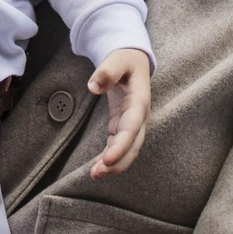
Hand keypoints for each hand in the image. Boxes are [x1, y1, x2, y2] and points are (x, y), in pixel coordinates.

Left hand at [88, 47, 150, 179]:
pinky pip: (118, 145)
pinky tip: (98, 166)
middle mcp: (139, 116)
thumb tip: (93, 86)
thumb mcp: (118, 59)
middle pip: (132, 146)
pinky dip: (110, 156)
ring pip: (126, 149)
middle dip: (117, 162)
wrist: (133, 59)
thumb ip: (106, 71)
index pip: (131, 128)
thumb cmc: (126, 59)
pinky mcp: (123, 125)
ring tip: (95, 174)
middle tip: (97, 173)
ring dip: (113, 164)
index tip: (108, 159)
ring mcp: (132, 122)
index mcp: (139, 102)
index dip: (121, 145)